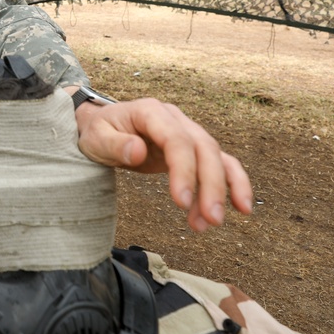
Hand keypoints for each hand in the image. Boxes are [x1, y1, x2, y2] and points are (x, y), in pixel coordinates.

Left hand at [73, 96, 252, 231]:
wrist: (100, 125)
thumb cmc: (97, 132)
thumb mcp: (95, 137)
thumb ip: (115, 145)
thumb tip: (138, 152)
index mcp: (151, 112)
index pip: (176, 139)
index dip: (183, 169)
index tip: (182, 201)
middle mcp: (175, 119)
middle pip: (204, 148)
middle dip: (211, 185)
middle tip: (211, 220)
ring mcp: (186, 132)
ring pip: (216, 157)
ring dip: (224, 189)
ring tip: (215, 222)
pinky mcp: (191, 149)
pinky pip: (218, 164)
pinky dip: (231, 184)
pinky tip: (238, 209)